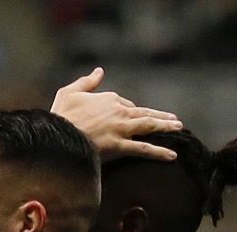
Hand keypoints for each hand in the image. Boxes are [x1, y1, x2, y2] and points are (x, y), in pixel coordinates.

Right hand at [51, 67, 181, 161]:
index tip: (134, 120)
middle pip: (145, 113)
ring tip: (180, 129)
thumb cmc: (60, 115)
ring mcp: (121, 129)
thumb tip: (99, 71)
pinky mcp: (120, 146)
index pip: (126, 105)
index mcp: (109, 98)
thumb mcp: (70, 91)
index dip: (130, 112)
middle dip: (162, 117)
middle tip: (176, 121)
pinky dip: (159, 152)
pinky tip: (172, 156)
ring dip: (166, 127)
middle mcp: (119, 111)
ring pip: (149, 126)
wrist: (56, 137)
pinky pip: (144, 148)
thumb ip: (87, 81)